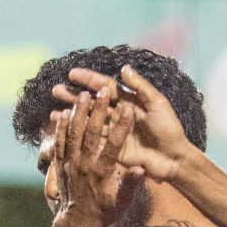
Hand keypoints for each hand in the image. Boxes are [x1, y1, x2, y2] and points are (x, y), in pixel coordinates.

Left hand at [38, 88, 135, 226]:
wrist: (77, 224)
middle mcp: (84, 165)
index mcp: (102, 172)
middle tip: (103, 91)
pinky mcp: (60, 165)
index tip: (129, 109)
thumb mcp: (121, 203)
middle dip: (98, 110)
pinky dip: (60, 128)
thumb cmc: (104, 213)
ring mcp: (70, 164)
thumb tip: (140, 169)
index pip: (114, 145)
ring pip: (73, 133)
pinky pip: (59, 143)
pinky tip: (62, 113)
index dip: (122, 126)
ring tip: (83, 94)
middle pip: (91, 133)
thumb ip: (129, 185)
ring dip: (78, 113)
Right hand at [55, 67, 194, 181]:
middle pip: (93, 102)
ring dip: (72, 114)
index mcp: (129, 101)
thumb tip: (123, 68)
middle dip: (74, 96)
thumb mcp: (157, 104)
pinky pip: (91, 138)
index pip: (105, 87)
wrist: (174, 158)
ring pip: (89, 120)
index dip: (89, 80)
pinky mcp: (112, 147)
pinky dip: (78, 133)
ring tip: (53, 110)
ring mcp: (114, 130)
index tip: (72, 74)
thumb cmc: (169, 129)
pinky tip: (64, 129)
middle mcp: (119, 114)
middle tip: (55, 90)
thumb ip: (140, 87)